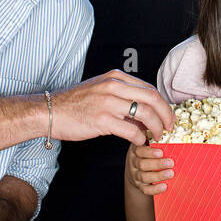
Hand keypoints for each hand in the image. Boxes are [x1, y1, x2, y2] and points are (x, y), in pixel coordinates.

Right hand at [52, 70, 173, 145]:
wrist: (50, 112)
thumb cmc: (74, 104)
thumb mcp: (100, 89)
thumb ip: (122, 95)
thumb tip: (144, 110)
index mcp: (115, 77)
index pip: (149, 88)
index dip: (163, 104)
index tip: (167, 115)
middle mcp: (114, 86)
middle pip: (153, 98)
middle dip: (166, 115)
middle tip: (170, 127)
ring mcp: (108, 103)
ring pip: (146, 114)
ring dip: (156, 128)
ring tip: (157, 136)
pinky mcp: (102, 120)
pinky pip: (131, 131)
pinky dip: (140, 138)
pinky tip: (140, 142)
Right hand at [126, 141, 173, 194]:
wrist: (135, 171)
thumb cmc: (146, 154)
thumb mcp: (146, 143)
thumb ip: (154, 137)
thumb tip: (170, 127)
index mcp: (136, 150)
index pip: (139, 150)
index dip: (149, 152)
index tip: (161, 152)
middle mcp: (134, 163)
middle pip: (142, 164)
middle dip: (157, 164)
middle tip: (171, 163)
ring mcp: (135, 175)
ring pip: (144, 177)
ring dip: (158, 176)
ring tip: (171, 173)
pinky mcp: (139, 186)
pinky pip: (145, 189)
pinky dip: (155, 189)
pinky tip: (164, 186)